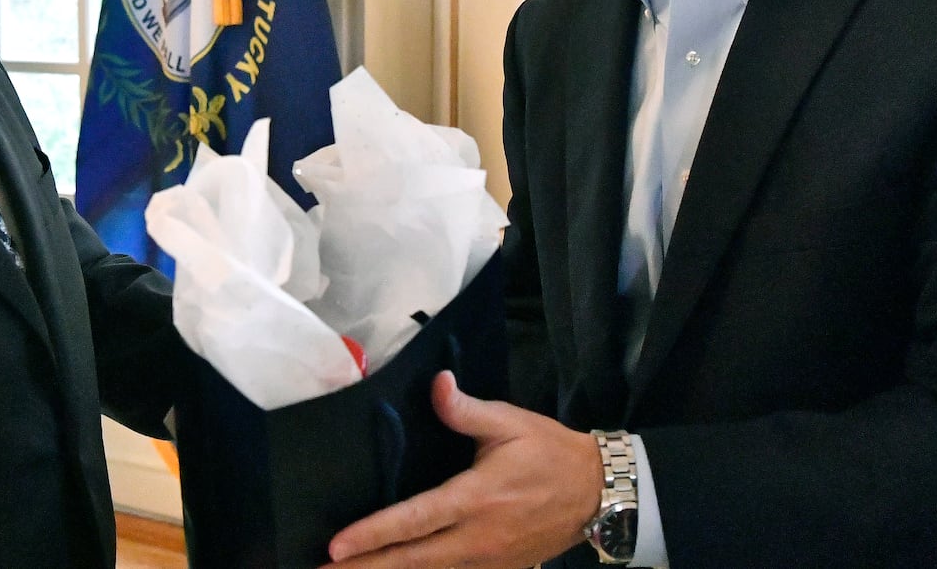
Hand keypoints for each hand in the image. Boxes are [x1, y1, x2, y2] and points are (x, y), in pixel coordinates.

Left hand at [320, 371, 601, 568]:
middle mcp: (478, 539)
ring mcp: (489, 561)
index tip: (337, 546)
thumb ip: (466, 409)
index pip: (415, 521)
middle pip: (412, 562)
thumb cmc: (550, 453)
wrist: (600, 493)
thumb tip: (438, 385)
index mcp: (476, 500)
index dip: (374, 534)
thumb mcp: (511, 423)